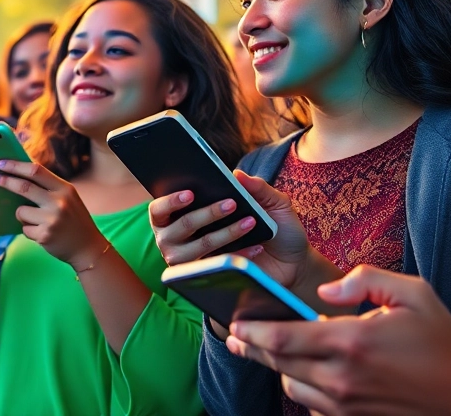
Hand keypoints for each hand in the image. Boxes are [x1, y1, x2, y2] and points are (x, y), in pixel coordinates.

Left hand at [0, 159, 105, 268]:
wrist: (88, 248)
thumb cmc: (74, 220)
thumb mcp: (68, 198)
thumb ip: (48, 187)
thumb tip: (19, 176)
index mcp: (64, 189)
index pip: (37, 171)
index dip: (16, 166)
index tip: (1, 163)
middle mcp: (59, 202)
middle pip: (24, 187)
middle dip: (5, 181)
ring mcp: (51, 219)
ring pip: (21, 211)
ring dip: (22, 215)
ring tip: (38, 221)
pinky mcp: (44, 235)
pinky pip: (25, 229)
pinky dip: (29, 230)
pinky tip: (43, 233)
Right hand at [150, 171, 305, 269]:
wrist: (290, 262)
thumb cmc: (273, 227)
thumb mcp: (272, 203)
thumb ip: (256, 187)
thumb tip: (236, 174)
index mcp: (181, 214)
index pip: (160, 208)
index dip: (171, 200)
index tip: (191, 194)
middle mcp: (178, 238)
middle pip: (182, 224)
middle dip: (207, 212)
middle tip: (231, 204)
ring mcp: (191, 260)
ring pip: (201, 245)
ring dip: (225, 233)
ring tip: (250, 222)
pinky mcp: (207, 277)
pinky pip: (218, 264)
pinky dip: (240, 253)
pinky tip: (257, 246)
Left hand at [228, 266, 450, 415]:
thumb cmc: (441, 342)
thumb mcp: (412, 293)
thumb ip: (364, 280)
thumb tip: (325, 292)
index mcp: (350, 341)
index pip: (282, 337)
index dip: (250, 331)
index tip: (233, 324)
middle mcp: (342, 378)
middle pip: (278, 363)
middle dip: (253, 348)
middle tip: (237, 337)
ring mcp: (346, 406)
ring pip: (292, 387)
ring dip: (283, 368)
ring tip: (280, 350)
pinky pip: (313, 408)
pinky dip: (308, 391)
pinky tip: (314, 375)